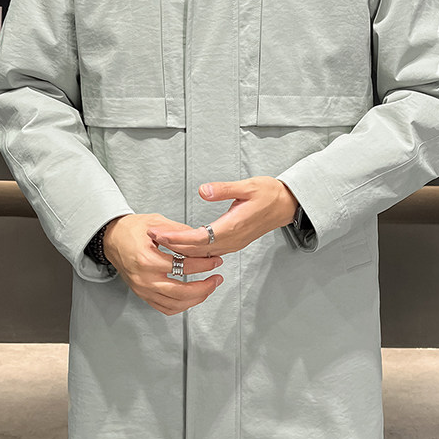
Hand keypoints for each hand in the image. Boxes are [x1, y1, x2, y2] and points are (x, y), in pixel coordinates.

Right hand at [104, 213, 223, 315]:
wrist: (111, 238)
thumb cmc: (130, 229)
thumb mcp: (155, 222)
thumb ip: (179, 230)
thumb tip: (201, 237)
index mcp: (147, 259)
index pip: (183, 266)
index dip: (203, 264)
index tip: (215, 261)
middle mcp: (144, 278)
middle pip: (181, 292)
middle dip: (204, 287)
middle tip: (216, 278)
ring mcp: (142, 289)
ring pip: (174, 304)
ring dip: (196, 299)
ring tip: (208, 288)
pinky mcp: (142, 294)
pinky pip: (165, 308)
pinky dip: (181, 306)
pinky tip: (192, 297)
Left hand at [146, 177, 298, 256]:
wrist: (287, 205)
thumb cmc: (270, 194)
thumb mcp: (248, 185)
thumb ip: (224, 189)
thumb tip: (203, 190)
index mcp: (233, 227)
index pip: (199, 238)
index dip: (177, 238)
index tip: (160, 233)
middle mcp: (231, 240)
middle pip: (196, 249)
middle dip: (172, 244)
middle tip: (152, 235)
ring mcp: (232, 244)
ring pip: (201, 253)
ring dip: (180, 248)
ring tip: (161, 240)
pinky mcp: (233, 242)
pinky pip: (209, 251)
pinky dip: (192, 249)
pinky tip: (181, 246)